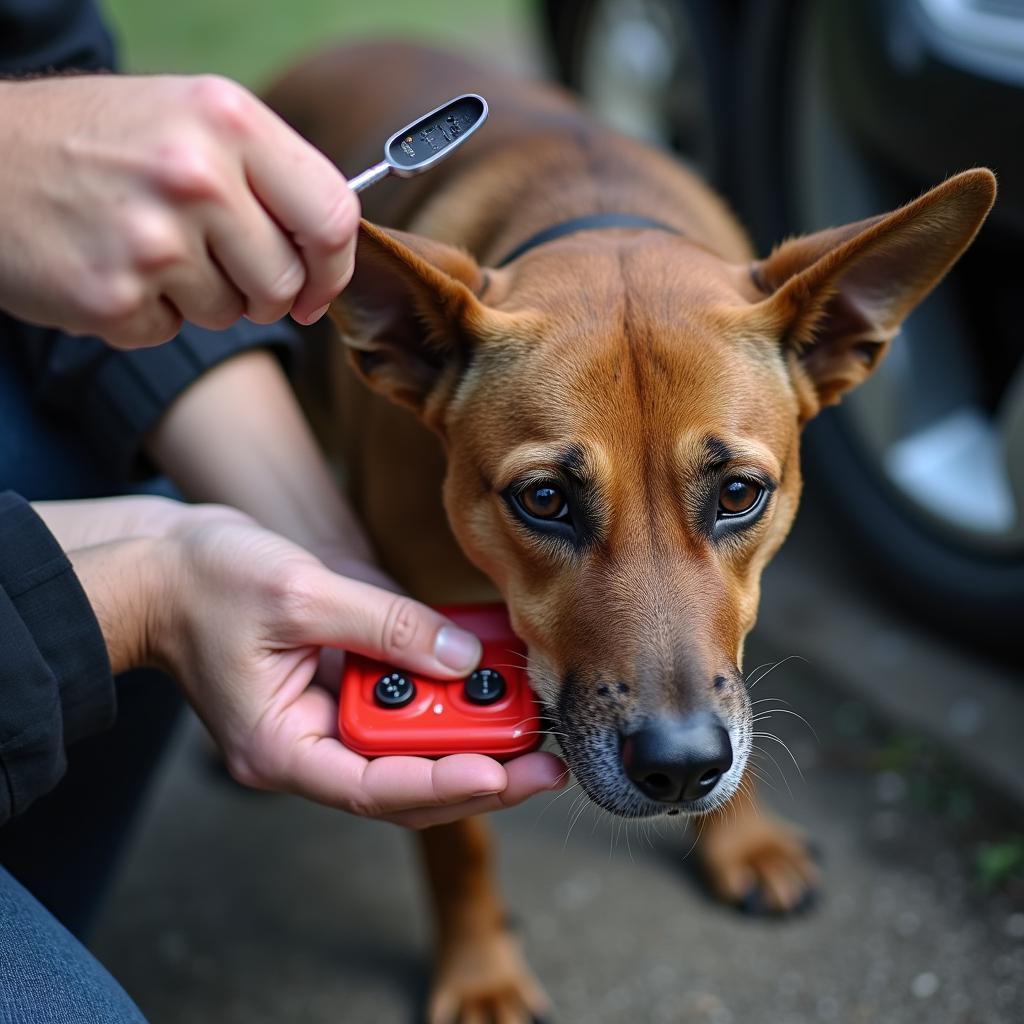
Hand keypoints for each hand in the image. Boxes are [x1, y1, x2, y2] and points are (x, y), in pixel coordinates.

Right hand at [0, 74, 358, 345]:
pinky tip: (111, 266)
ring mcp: (153, 238)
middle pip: (286, 281)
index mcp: (229, 121)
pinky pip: (169, 332)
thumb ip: (267, 173)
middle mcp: (196, 174)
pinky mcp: (114, 294)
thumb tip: (333, 244)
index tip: (315, 285)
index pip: (333, 216)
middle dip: (262, 291)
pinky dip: (146, 314)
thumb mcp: (191, 120)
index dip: (332, 266)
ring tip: (146, 247)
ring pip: (231, 314)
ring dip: (199, 298)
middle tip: (213, 264)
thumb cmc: (97, 141)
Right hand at [66, 506, 565, 827]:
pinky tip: (493, 671)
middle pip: (405, 778)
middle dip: (478, 766)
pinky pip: (405, 698)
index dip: (443, 784)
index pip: (372, 788)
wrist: (168, 564)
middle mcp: (309, 745)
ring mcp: (328, 718)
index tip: (505, 773)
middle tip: (547, 753)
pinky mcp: (344, 685)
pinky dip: (448, 687)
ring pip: (413, 745)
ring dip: (471, 730)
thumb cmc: (206, 582)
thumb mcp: (300, 595)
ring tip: (534, 715)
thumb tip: (465, 659)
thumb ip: (386, 627)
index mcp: (281, 748)